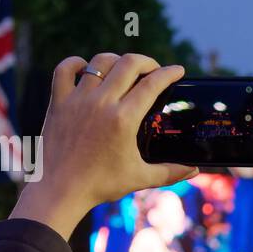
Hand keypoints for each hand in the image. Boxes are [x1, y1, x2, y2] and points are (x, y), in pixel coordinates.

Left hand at [12, 53, 197, 239]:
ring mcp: (77, 100)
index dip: (169, 73)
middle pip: (128, 63)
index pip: (152, 84)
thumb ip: (170, 172)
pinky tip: (86, 69)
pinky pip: (64, 70)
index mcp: (124, 119)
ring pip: (99, 62)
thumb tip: (194, 170)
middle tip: (153, 70)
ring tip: (124, 70)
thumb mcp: (140, 178)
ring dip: (116, 61)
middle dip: (147, 61)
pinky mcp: (59, 103)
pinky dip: (76, 64)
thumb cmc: (101, 185)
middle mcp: (101, 103)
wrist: (61, 190)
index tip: (178, 70)